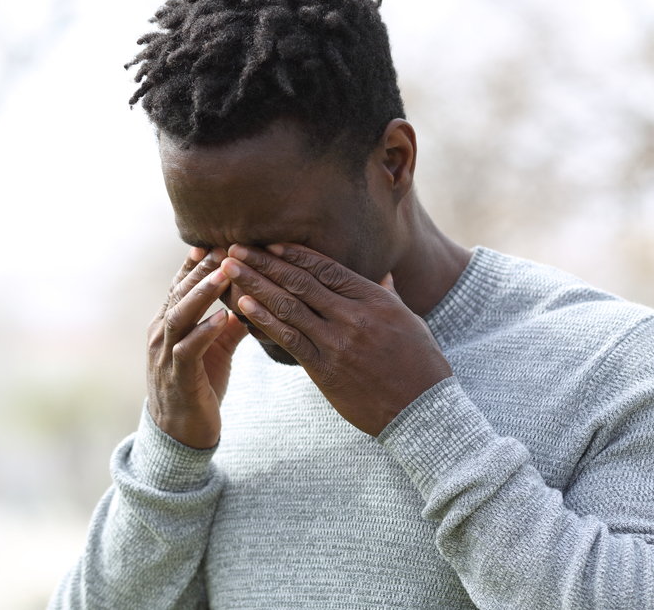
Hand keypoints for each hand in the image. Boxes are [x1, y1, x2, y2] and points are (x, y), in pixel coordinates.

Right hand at [147, 247, 248, 448]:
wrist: (181, 434)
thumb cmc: (198, 387)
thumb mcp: (214, 351)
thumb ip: (228, 325)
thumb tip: (250, 300)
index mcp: (168, 324)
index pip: (180, 285)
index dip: (196, 264)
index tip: (216, 241)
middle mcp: (160, 334)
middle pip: (180, 293)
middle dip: (203, 269)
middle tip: (227, 246)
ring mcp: (165, 355)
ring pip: (180, 315)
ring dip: (203, 293)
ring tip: (226, 273)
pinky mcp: (177, 377)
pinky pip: (188, 349)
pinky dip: (204, 331)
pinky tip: (223, 317)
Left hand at [220, 243, 451, 436]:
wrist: (423, 411)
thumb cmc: (420, 366)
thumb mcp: (410, 322)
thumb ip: (389, 296)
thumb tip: (383, 275)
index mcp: (374, 300)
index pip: (327, 268)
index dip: (294, 254)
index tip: (269, 243)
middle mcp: (354, 316)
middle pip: (301, 281)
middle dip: (264, 262)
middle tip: (236, 247)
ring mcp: (338, 342)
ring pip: (289, 306)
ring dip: (255, 284)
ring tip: (230, 269)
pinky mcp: (326, 369)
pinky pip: (289, 339)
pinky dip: (264, 319)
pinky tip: (243, 305)